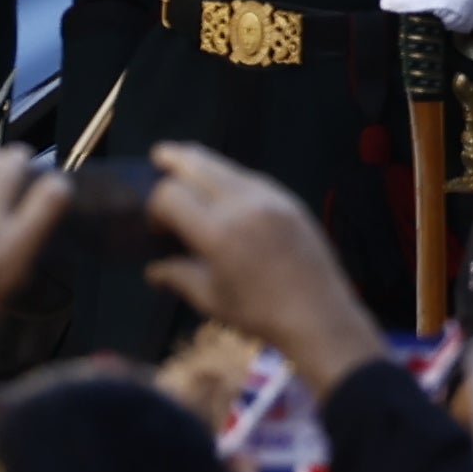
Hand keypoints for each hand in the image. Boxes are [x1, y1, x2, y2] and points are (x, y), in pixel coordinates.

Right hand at [143, 143, 389, 389]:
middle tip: (159, 156)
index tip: (157, 225)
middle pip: (198, 164)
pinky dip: (231, 176)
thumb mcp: (211, 300)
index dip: (155, 205)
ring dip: (203, 164)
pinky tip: (225, 188)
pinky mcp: (289, 200)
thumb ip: (178, 277)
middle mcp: (242, 205)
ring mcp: (270, 198)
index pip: (171, 195)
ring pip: (226, 166)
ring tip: (187, 165)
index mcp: (217, 232)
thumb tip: (153, 269)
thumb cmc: (260, 314)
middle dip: (174, 159)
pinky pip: (252, 177)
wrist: (319, 315)